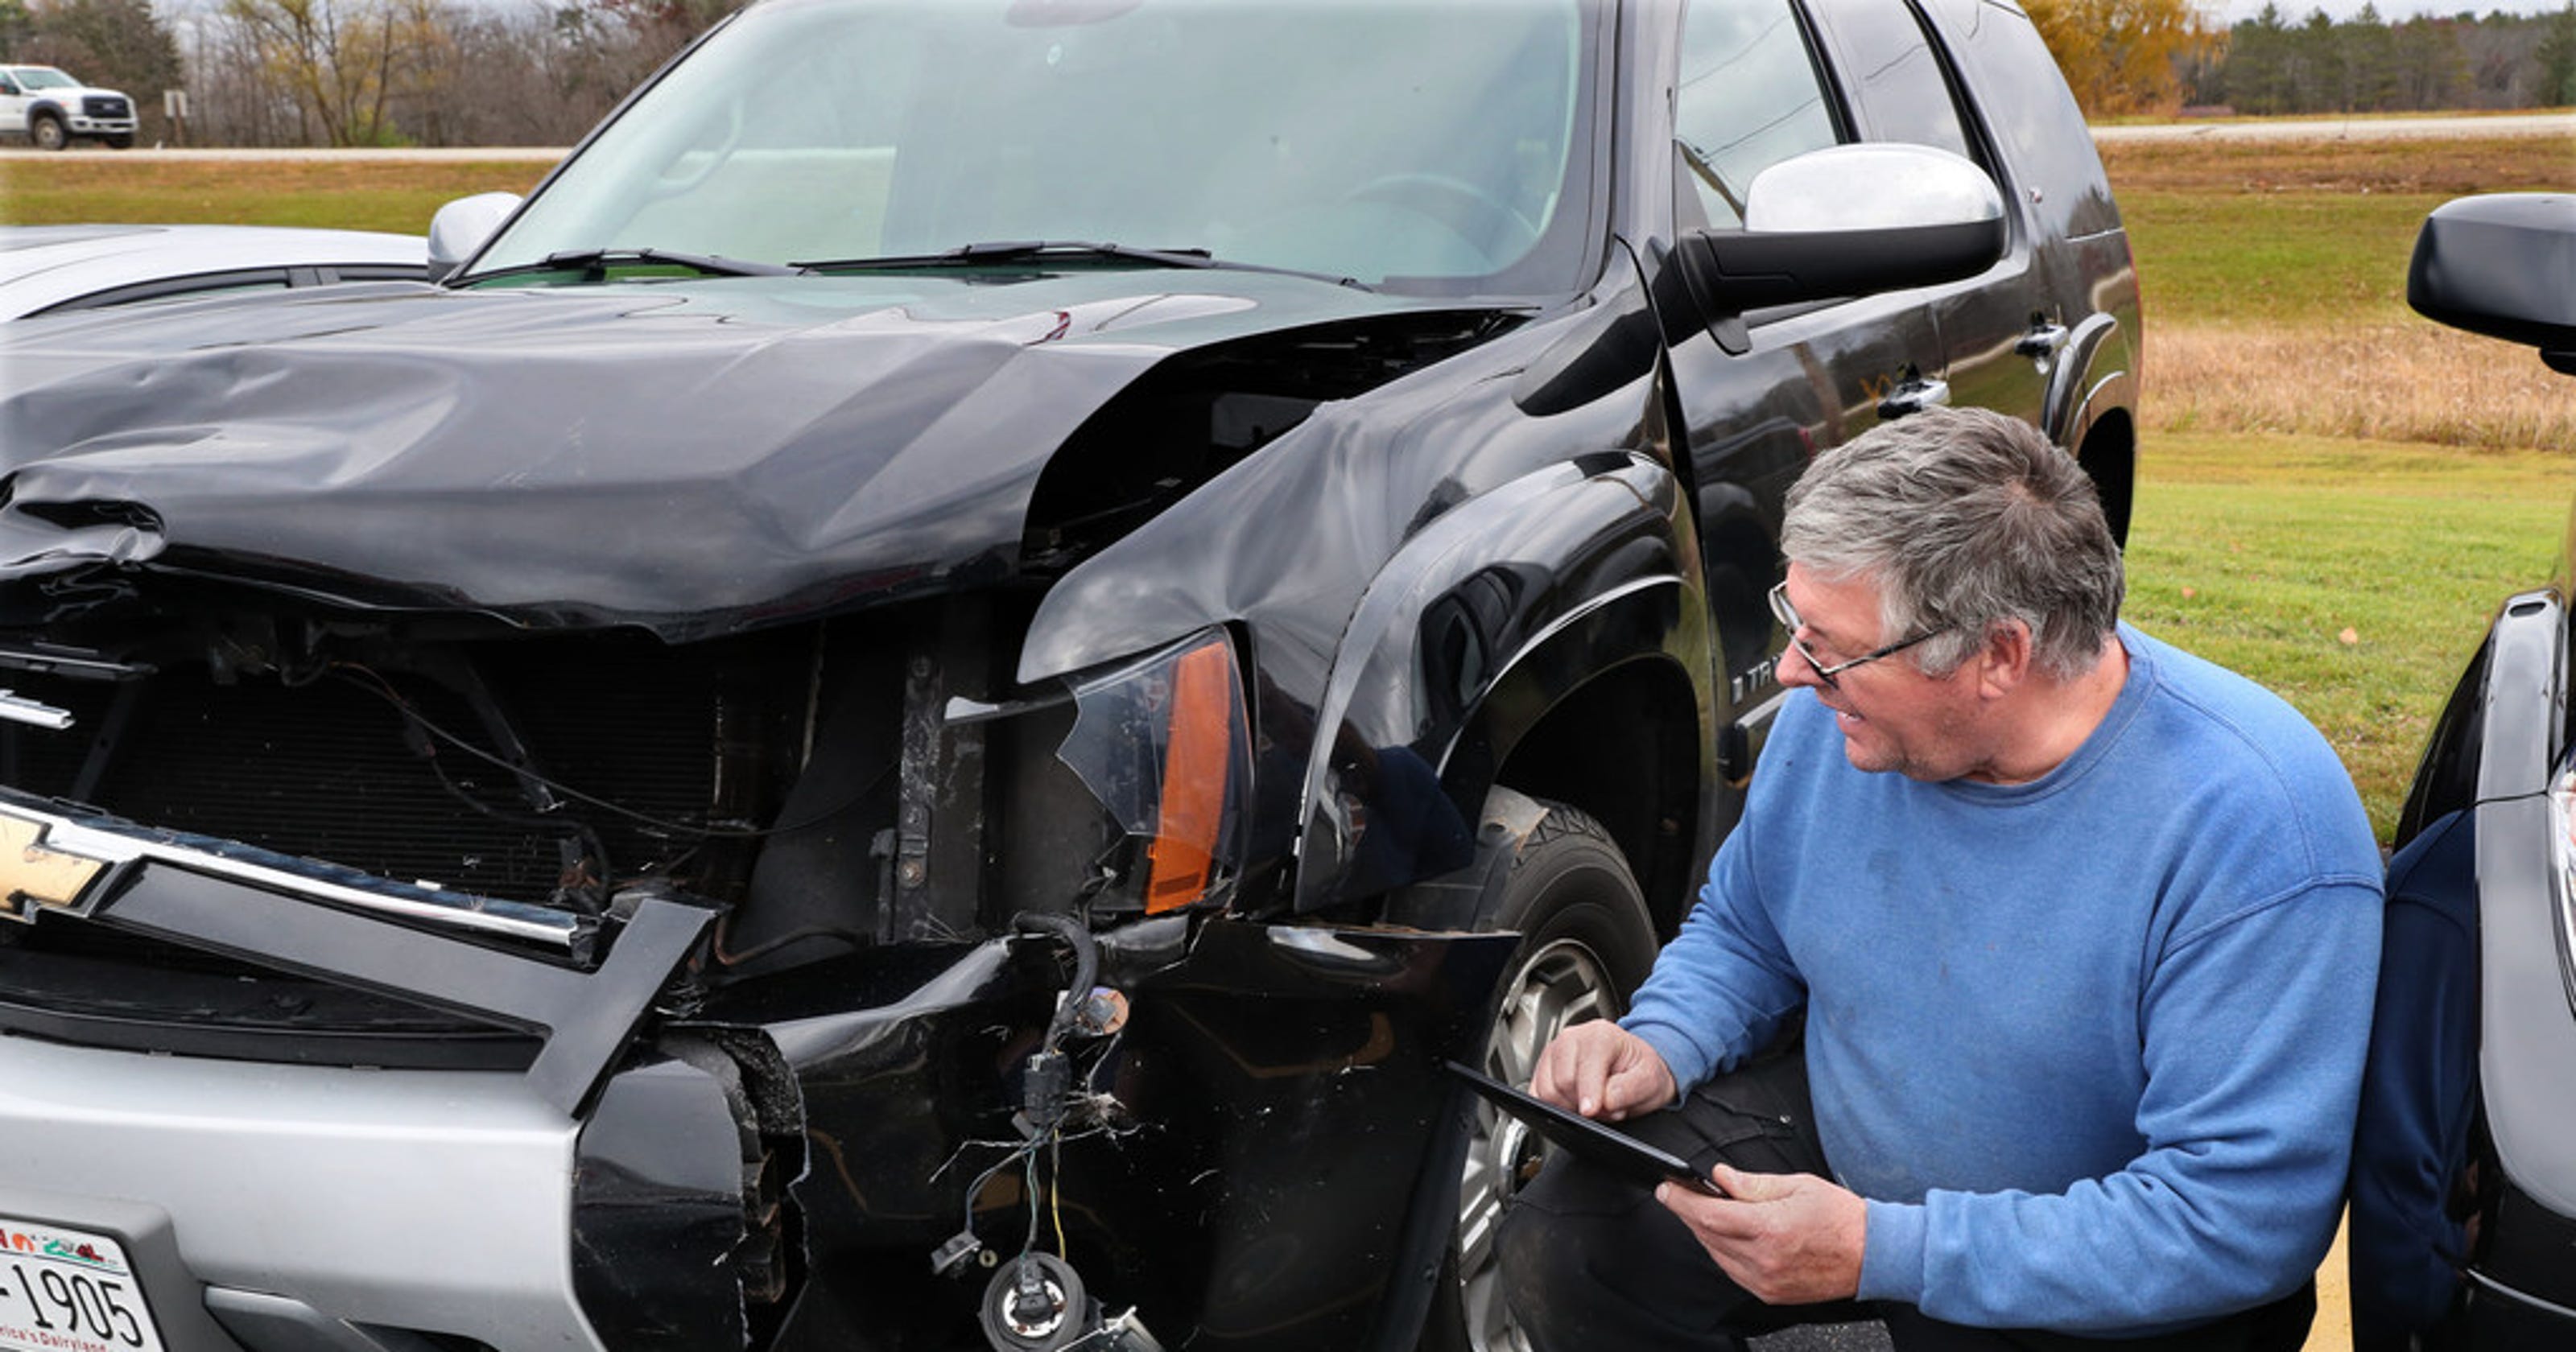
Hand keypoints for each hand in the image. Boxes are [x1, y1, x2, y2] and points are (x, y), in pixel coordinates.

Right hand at [1527, 1021, 1675, 1120]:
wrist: (1636, 1068)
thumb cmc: (1641, 1070)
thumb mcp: (1651, 1079)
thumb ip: (1630, 1089)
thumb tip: (1605, 1101)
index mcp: (1600, 1036)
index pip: (1584, 1068)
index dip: (1588, 1094)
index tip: (1590, 1112)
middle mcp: (1572, 1039)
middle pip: (1562, 1082)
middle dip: (1583, 1105)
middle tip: (1606, 1108)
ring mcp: (1554, 1052)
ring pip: (1546, 1090)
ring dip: (1568, 1107)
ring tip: (1592, 1104)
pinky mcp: (1543, 1068)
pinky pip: (1536, 1094)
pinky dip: (1553, 1106)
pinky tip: (1574, 1102)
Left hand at [1654, 1164, 1866, 1305]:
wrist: (1872, 1254)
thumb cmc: (1841, 1217)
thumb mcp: (1797, 1185)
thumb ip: (1752, 1183)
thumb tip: (1719, 1178)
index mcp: (1770, 1228)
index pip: (1709, 1215)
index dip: (1681, 1201)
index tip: (1666, 1189)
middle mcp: (1764, 1259)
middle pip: (1707, 1235)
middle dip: (1689, 1213)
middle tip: (1681, 1195)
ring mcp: (1766, 1281)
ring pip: (1716, 1254)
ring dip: (1705, 1232)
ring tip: (1708, 1211)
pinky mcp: (1770, 1294)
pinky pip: (1732, 1270)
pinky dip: (1723, 1251)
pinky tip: (1729, 1235)